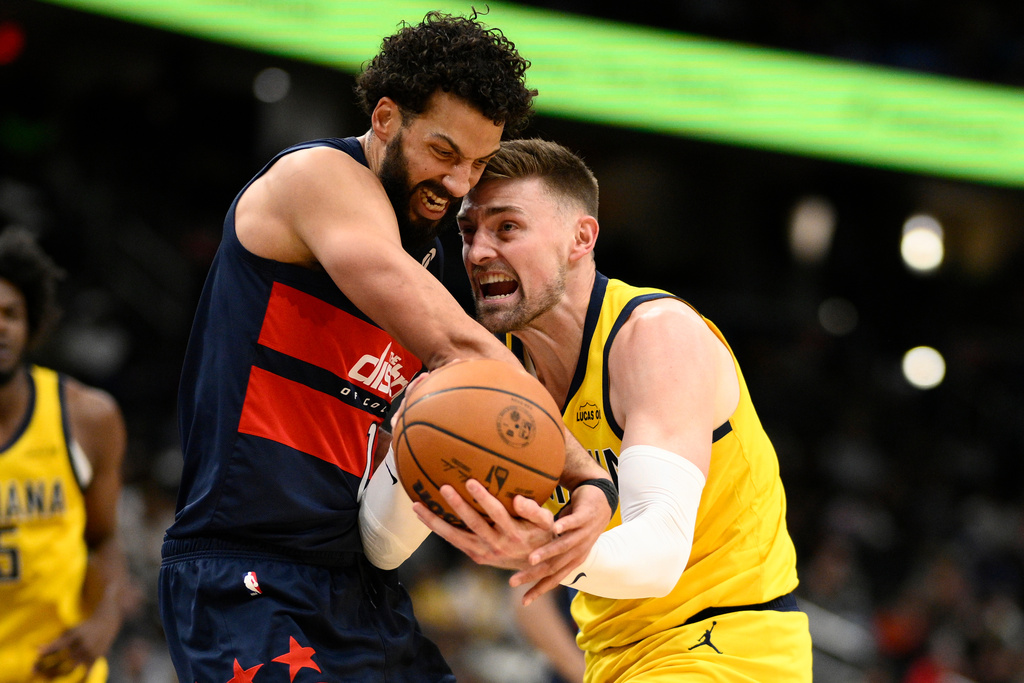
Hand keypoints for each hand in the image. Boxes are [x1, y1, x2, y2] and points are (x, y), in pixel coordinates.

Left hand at [35, 610, 118, 678]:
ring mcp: (89, 653)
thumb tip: (37, 649)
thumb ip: (56, 641)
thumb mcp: (71, 630)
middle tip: (33, 670)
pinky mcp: (95, 659)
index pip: (59, 644)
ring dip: (55, 673)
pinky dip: (77, 679)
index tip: (36, 654)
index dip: (48, 649)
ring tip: (44, 677)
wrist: (107, 623)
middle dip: (46, 666)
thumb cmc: (84, 628)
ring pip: (69, 668)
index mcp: (75, 635)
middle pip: (61, 659)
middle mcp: (82, 645)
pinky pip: (84, 673)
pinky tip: (68, 682)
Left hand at [413, 479, 554, 570]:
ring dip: (435, 522)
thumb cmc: (543, 535)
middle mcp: (497, 545)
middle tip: (443, 487)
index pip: (497, 514)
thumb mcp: (546, 523)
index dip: (484, 499)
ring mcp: (484, 553)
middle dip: (457, 506)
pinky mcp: (477, 556)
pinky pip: (455, 542)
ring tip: (417, 506)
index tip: (471, 482)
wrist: (538, 565)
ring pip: (455, 537)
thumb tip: (518, 499)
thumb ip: (534, 511)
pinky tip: (425, 517)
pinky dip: (439, 530)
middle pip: (472, 524)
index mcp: (514, 534)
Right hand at [510, 482, 611, 604]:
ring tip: (530, 559)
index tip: (523, 601)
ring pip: (564, 546)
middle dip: (533, 575)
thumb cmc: (576, 522)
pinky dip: (565, 526)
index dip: (539, 590)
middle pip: (554, 566)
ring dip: (547, 553)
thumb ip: (548, 550)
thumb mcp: (563, 540)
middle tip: (513, 581)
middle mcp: (578, 550)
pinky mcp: (586, 516)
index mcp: (573, 559)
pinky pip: (574, 522)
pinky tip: (554, 529)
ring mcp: (583, 534)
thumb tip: (526, 560)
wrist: (601, 501)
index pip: (554, 579)